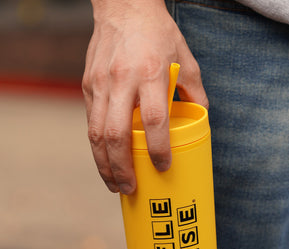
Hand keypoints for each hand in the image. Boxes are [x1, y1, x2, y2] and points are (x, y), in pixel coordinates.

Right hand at [82, 0, 207, 193]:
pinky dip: (98, 148)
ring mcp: (101, 84)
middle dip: (122, 168)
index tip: (164, 167)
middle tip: (130, 188)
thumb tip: (200, 119)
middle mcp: (122, 80)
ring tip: (115, 184)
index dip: (158, 148)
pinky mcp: (88, 86)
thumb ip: (194, 91)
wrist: (123, 6)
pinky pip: (91, 123)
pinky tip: (106, 161)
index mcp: (151, 73)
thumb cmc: (157, 33)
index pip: (153, 119)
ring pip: (96, 133)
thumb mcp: (185, 58)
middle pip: (116, 134)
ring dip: (105, 164)